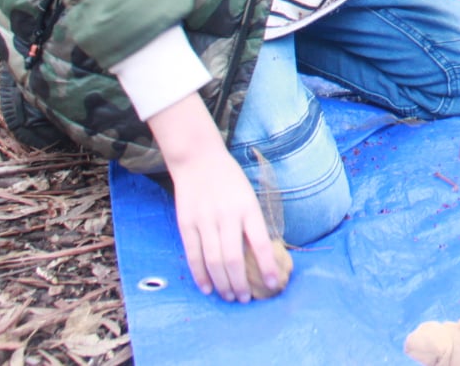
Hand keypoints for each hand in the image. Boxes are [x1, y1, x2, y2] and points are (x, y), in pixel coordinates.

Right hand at [150, 93, 279, 301]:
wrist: (198, 159)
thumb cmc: (229, 180)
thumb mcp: (249, 196)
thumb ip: (253, 223)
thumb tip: (261, 256)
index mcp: (248, 208)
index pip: (261, 243)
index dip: (267, 266)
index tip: (272, 284)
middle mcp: (227, 215)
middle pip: (233, 259)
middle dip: (240, 283)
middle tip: (245, 298)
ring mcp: (205, 220)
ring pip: (213, 261)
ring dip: (222, 284)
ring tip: (229, 296)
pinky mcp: (186, 224)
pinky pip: (193, 255)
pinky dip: (200, 274)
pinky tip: (207, 287)